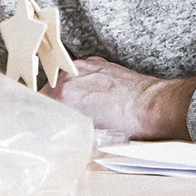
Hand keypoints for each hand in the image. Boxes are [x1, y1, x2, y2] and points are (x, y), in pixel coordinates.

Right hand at [43, 56, 195, 139]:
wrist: (156, 105)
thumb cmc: (129, 123)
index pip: (39, 104)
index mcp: (64, 95)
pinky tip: (92, 95)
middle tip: (60, 116)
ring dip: (65, 90)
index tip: (41, 121)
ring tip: (79, 106)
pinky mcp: (96, 62)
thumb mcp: (91, 133)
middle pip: (47, 89)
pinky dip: (80, 82)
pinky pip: (78, 72)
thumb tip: (58, 131)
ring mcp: (83, 66)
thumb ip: (68, 127)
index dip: (41, 114)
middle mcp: (70, 76)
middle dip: (52, 102)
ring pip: (62, 79)